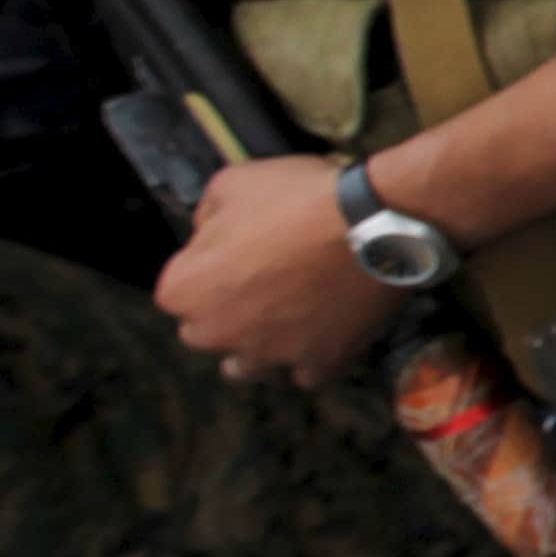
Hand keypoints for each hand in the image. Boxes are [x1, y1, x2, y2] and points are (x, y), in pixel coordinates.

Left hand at [154, 155, 395, 386]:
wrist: (376, 221)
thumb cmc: (299, 198)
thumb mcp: (234, 182)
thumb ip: (206, 215)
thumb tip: (207, 232)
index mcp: (183, 289)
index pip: (178, 288)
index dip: (208, 266)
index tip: (239, 249)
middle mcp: (215, 333)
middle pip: (206, 332)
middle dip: (226, 313)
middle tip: (264, 281)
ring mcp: (268, 354)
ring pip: (247, 367)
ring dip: (257, 348)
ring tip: (285, 319)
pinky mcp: (319, 363)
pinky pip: (307, 374)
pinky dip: (313, 357)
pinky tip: (325, 331)